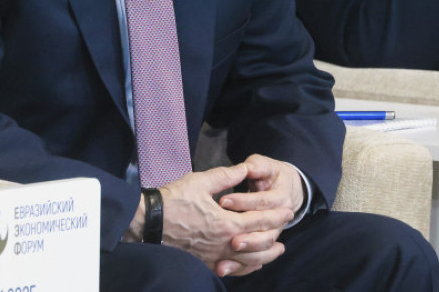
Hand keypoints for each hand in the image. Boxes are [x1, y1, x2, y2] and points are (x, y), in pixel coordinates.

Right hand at [125, 163, 293, 277]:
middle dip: (275, 235)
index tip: (288, 211)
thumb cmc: (174, 200)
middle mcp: (223, 244)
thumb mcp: (201, 181)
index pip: (258, 220)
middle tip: (286, 228)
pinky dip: (245, 267)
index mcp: (225, 223)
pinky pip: (231, 269)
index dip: (275, 215)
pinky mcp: (204, 262)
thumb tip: (244, 169)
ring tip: (277, 250)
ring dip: (265, 256)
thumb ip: (226, 176)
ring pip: (247, 261)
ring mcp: (214, 256)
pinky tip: (252, 264)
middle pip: (258, 245)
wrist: (150, 222)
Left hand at [217, 154, 304, 276]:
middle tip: (228, 236)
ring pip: (260, 250)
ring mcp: (272, 234)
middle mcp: (280, 221)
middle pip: (265, 233)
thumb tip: (247, 167)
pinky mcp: (262, 245)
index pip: (262, 202)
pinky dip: (239, 266)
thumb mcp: (265, 165)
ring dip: (244, 255)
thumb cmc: (271, 174)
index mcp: (281, 198)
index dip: (243, 201)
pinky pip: (253, 261)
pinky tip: (222, 268)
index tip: (222, 201)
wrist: (286, 190)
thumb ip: (257, 166)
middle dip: (246, 236)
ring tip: (225, 256)